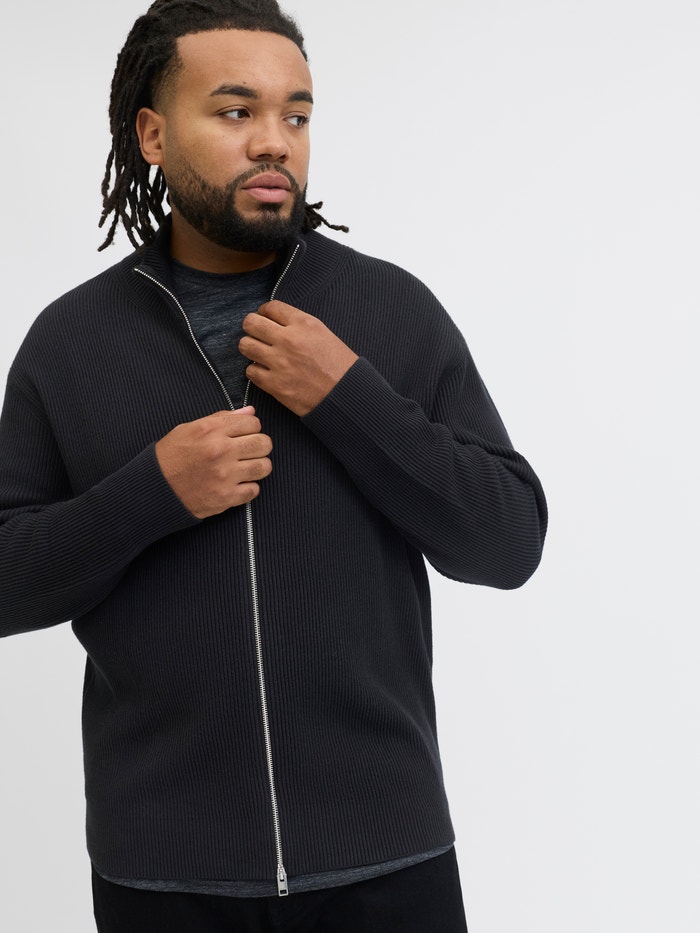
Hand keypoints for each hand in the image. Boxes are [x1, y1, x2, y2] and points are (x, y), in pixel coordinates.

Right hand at [155, 408, 272, 518]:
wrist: (155, 489)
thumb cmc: (171, 456)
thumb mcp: (190, 429)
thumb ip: (222, 418)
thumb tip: (250, 411)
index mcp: (211, 430)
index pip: (253, 422)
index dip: (251, 427)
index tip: (245, 433)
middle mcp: (220, 451)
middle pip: (264, 443)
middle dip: (260, 445)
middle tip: (249, 450)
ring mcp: (225, 475)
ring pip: (264, 467)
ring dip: (258, 466)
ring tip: (246, 466)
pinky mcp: (226, 497)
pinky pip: (255, 490)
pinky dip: (249, 487)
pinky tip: (237, 483)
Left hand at [239, 301, 358, 415]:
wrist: (345, 395)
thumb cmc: (340, 366)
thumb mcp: (324, 334)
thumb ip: (300, 325)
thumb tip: (277, 323)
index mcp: (304, 324)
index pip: (271, 307)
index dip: (264, 312)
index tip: (265, 319)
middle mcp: (288, 339)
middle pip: (251, 323)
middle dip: (252, 327)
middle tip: (257, 335)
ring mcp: (279, 362)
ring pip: (245, 345)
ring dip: (250, 348)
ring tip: (259, 353)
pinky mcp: (274, 384)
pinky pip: (250, 371)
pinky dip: (255, 371)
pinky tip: (265, 372)